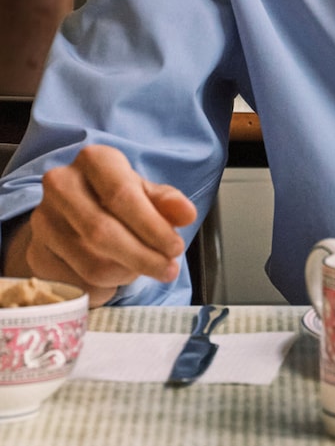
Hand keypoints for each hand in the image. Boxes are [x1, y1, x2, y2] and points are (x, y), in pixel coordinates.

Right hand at [5, 145, 195, 307]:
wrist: (71, 214)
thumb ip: (166, 202)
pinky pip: (77, 281)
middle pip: (103, 231)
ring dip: (126, 272)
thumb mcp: (145, 192)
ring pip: (91, 261)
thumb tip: (186, 214)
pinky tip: (115, 274)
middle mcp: (60, 184)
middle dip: (142, 256)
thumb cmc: (116, 199)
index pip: (121, 195)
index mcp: (94, 159)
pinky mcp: (36, 254)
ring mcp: (43, 220)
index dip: (151, 226)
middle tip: (168, 270)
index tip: (175, 248)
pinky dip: (104, 285)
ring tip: (142, 268)